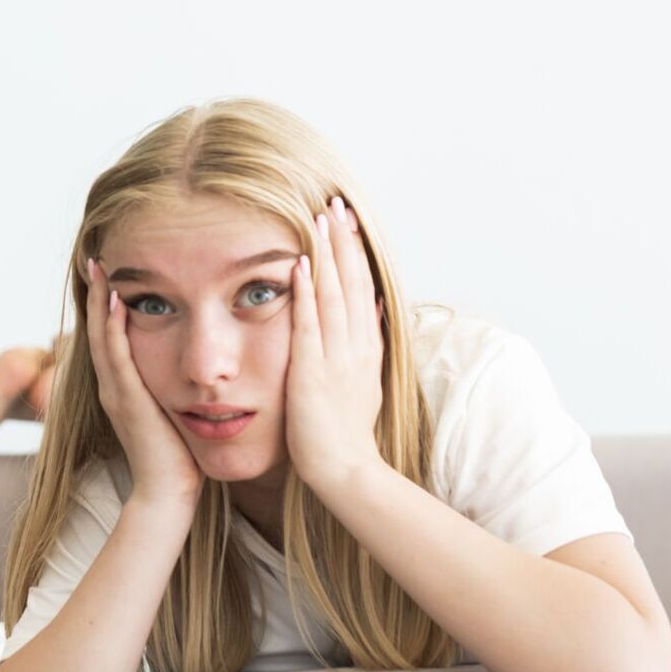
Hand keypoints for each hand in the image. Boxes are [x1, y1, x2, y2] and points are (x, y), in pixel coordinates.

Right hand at [85, 259, 201, 505]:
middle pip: (98, 328)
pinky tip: (116, 301)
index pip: (111, 335)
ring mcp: (115, 391)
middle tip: (96, 256)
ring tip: (99, 266)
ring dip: (99, 299)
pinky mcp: (126, 399)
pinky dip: (113, 326)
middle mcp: (112, 385)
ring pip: (102, 336)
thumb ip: (174, 388)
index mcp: (123, 386)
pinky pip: (117, 355)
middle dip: (96, 292)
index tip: (112, 271)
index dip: (107, 303)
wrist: (170, 493)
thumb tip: (195, 366)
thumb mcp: (175, 411)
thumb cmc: (180, 457)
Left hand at [286, 197, 387, 492]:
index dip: (355, 251)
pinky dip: (305, 293)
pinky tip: (298, 265)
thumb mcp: (363, 380)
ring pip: (334, 295)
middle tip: (335, 201)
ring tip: (320, 217)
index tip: (347, 219)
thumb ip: (365, 342)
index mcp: (365, 347)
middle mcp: (355, 346)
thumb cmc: (344, 432)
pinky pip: (310, 325)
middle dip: (344, 240)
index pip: (362, 287)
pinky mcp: (313, 373)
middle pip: (352, 281)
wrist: (345, 470)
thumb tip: (371, 305)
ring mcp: (336, 358)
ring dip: (327, 254)